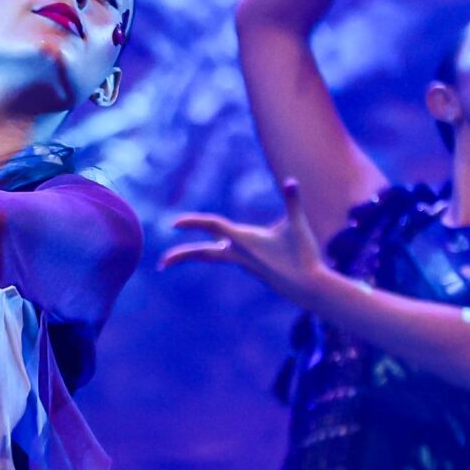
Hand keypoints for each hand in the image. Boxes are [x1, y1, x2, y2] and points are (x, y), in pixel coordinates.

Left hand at [161, 180, 338, 309]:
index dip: (194, 222)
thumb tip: (292, 180)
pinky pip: (231, 257)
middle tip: (160, 264)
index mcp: (246, 240)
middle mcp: (240, 254)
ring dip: (196, 254)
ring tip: (173, 258)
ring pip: (215, 256)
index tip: (174, 224)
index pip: (214, 227)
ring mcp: (245, 264)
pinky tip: (222, 246)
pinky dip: (220, 251)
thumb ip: (293, 202)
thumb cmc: (304, 256)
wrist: (309, 289)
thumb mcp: (298, 226)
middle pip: (204, 254)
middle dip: (182, 257)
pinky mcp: (252, 270)